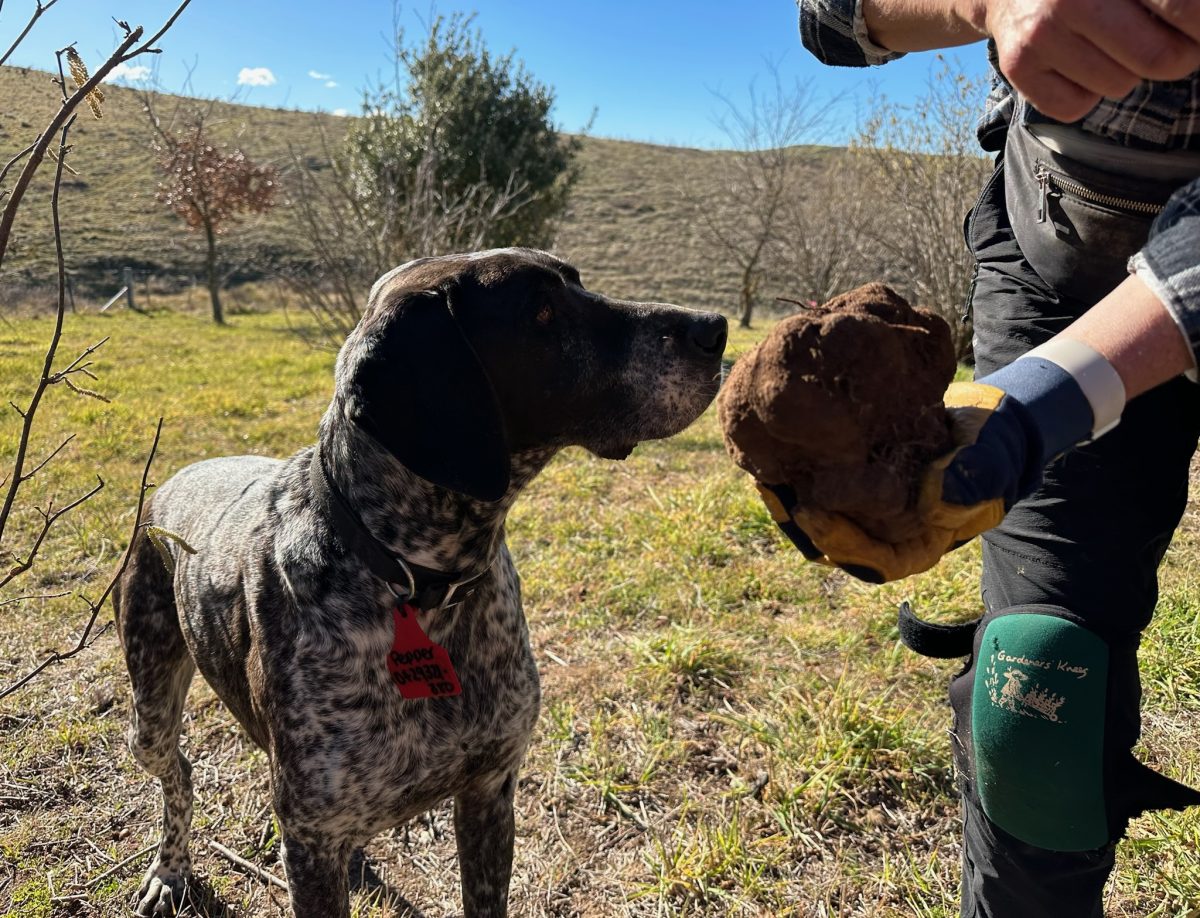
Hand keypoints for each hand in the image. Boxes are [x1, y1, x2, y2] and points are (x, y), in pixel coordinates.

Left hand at [757, 341, 1116, 582]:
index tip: (814, 512)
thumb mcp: (992, 465)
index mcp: (916, 545)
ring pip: (819, 514)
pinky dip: (798, 469)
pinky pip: (818, 482)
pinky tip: (775, 449)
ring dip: (791, 497)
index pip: (873, 560)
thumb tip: (935, 501)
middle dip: (801, 522)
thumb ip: (972, 483)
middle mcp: (884, 533)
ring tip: (766, 470)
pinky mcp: (852, 478)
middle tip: (775, 490)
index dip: (841, 543)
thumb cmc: (995, 450)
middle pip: (834, 541)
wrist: (986, 423)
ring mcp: (866, 508)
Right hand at [972, 0, 1199, 120]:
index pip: (1184, 7)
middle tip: (1171, 46)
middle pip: (1159, 58)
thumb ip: (1163, 0)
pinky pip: (1076, 107)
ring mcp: (1042, 35)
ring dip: (1124, 72)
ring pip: (1119, 85)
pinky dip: (1084, 94)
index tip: (1199, 32)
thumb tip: (1198, 27)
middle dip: (1176, 57)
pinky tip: (1076, 66)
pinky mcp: (1020, 67)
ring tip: (1107, 45)